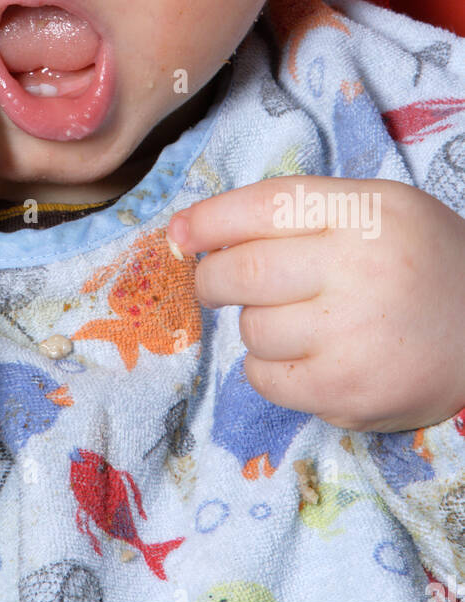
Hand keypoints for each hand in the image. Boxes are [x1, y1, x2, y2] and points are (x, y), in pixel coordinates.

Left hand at [167, 177, 464, 432]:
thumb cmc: (421, 262)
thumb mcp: (378, 207)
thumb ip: (296, 209)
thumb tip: (191, 230)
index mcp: (363, 214)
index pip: (262, 206)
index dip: (208, 219)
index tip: (180, 233)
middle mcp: (357, 272)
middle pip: (241, 272)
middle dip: (212, 278)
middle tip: (217, 282)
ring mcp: (352, 338)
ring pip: (251, 329)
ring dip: (254, 323)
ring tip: (294, 318)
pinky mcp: (348, 394)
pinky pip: (265, 378)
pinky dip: (267, 367)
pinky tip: (303, 354)